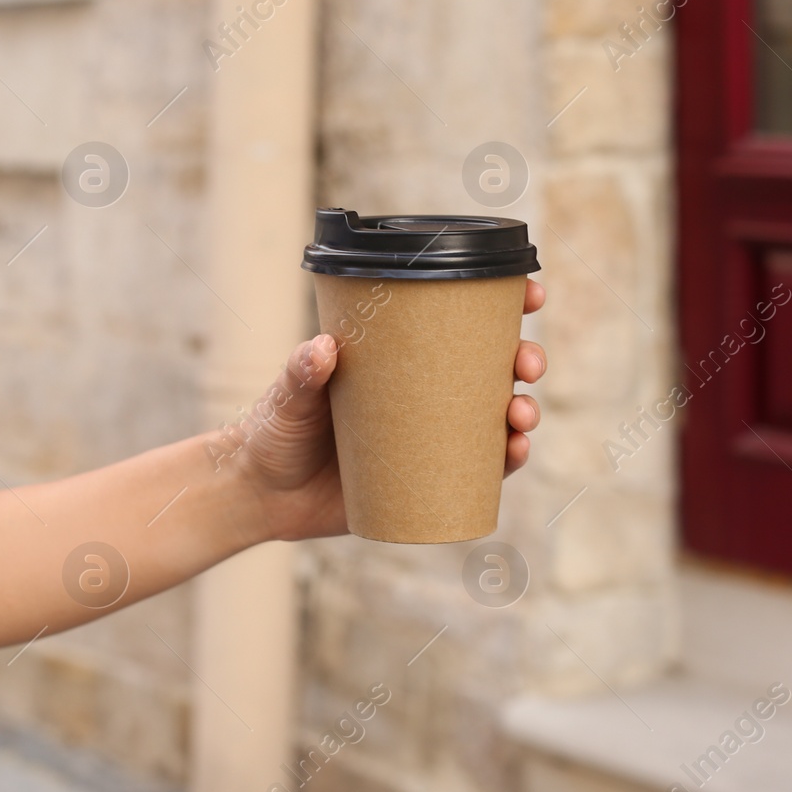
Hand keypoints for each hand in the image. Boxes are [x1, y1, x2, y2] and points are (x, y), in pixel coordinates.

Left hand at [241, 279, 546, 541]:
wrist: (262, 496)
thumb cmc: (274, 432)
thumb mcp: (288, 396)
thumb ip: (300, 372)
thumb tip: (323, 348)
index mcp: (399, 360)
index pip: (458, 325)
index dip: (505, 307)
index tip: (530, 295)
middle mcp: (423, 395)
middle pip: (493, 369)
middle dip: (525, 361)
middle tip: (526, 364)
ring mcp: (428, 438)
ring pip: (495, 419)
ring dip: (523, 412)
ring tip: (520, 417)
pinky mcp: (426, 482)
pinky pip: (480, 472)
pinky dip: (506, 461)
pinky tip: (517, 453)